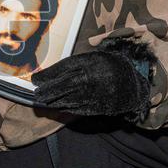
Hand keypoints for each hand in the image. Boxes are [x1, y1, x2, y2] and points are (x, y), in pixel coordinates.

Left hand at [32, 37, 154, 122]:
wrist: (132, 82)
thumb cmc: (106, 67)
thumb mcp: (91, 59)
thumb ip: (73, 65)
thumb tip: (49, 75)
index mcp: (90, 62)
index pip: (64, 68)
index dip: (48, 75)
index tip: (35, 80)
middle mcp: (92, 78)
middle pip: (64, 85)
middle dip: (48, 90)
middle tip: (36, 94)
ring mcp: (96, 93)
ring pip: (69, 98)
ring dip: (53, 101)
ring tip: (42, 101)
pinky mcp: (99, 106)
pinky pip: (78, 108)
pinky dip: (65, 108)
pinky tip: (56, 107)